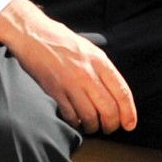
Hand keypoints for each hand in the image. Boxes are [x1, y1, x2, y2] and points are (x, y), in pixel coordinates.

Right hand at [0, 0, 137, 133]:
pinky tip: (75, 119)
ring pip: (90, 116)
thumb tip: (114, 93)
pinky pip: (70, 114)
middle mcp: (88, 73)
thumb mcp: (89, 49)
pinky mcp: (55, 91)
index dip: (128, 113)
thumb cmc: (60, 40)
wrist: (32, 34)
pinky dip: (75, 122)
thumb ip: (102, 69)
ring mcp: (71, 83)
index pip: (122, 93)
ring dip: (93, 126)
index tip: (129, 125)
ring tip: (92, 126)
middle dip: (111, 124)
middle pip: (108, 109)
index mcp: (100, 61)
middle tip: (109, 128)